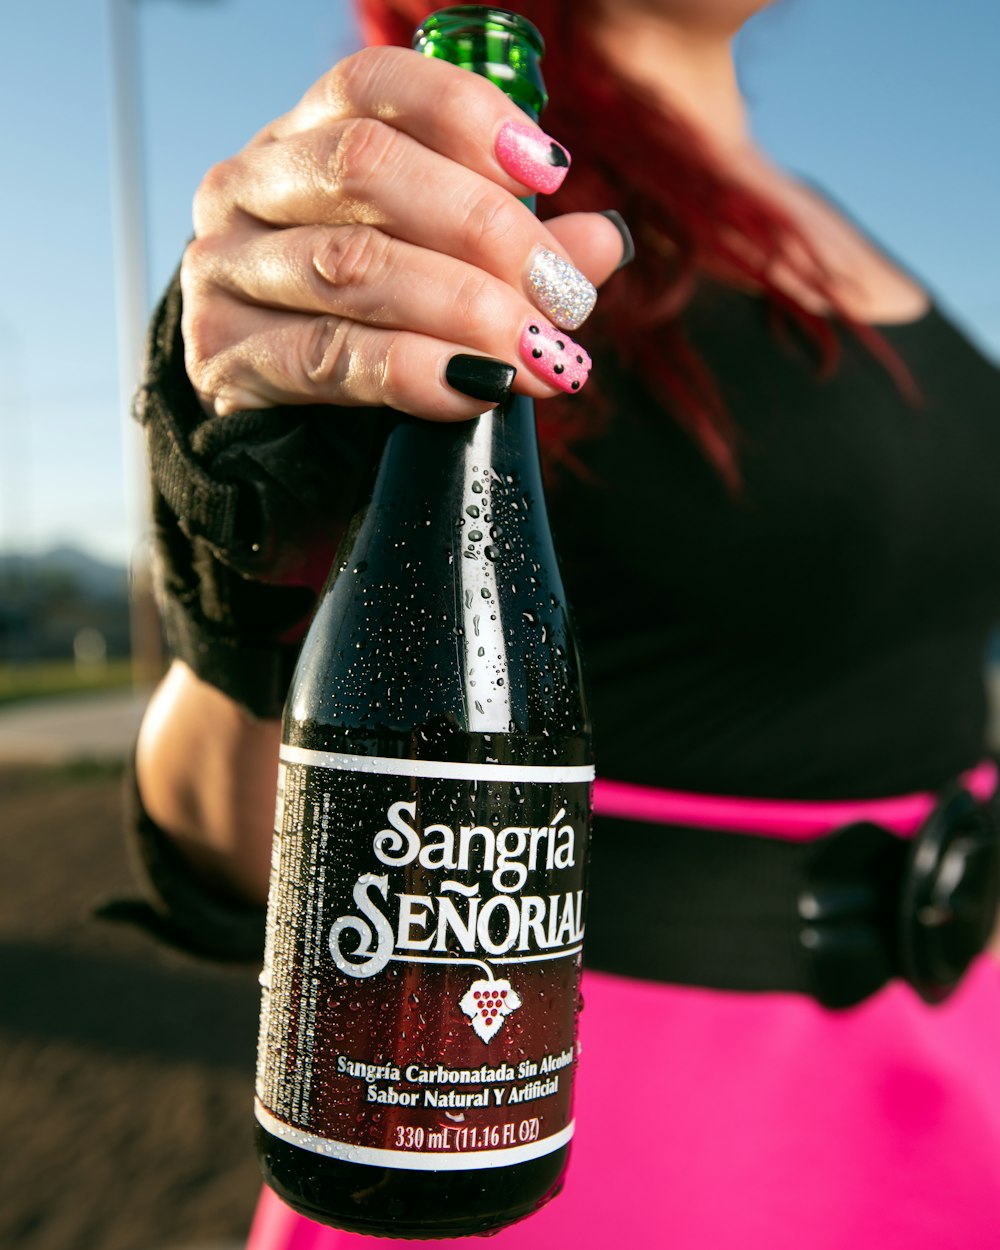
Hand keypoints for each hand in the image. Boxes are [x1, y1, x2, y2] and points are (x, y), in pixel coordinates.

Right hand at [181, 46, 627, 420]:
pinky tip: (475, 388)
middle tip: (562, 295)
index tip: (548, 171)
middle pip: (367, 170)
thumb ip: (511, 250)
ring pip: (352, 265)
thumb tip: (602, 242)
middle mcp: (248, 187)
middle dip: (486, 232)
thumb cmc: (360, 327)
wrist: (272, 428)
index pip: (371, 86)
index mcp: (300, 139)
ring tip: (538, 355)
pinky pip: (328, 355)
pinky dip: (413, 371)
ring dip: (465, 311)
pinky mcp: (224, 358)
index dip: (464, 113)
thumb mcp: (434, 271)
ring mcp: (225, 270)